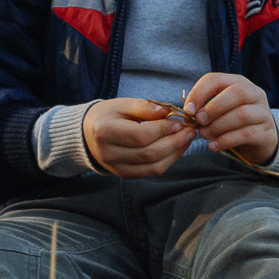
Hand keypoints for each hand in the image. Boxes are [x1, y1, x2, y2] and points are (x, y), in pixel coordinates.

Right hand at [83, 97, 197, 176]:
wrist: (88, 135)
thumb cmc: (108, 115)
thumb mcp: (122, 104)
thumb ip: (145, 107)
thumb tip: (168, 112)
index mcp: (105, 131)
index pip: (139, 135)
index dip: (163, 130)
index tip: (179, 122)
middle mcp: (109, 153)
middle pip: (149, 153)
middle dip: (174, 142)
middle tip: (190, 131)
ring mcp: (116, 167)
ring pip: (153, 166)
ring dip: (175, 153)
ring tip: (187, 139)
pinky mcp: (124, 174)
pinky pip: (152, 172)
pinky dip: (169, 161)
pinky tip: (177, 149)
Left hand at [183, 72, 278, 163]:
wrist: (260, 139)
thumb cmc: (233, 122)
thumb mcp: (219, 110)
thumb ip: (205, 108)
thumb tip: (189, 113)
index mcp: (238, 82)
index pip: (216, 79)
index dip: (199, 93)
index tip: (188, 110)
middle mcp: (254, 94)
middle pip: (236, 93)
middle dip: (213, 108)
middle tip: (199, 121)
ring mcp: (263, 112)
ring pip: (242, 114)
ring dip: (218, 126)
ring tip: (204, 135)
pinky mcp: (266, 132)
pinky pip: (246, 134)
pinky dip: (226, 140)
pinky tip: (213, 146)